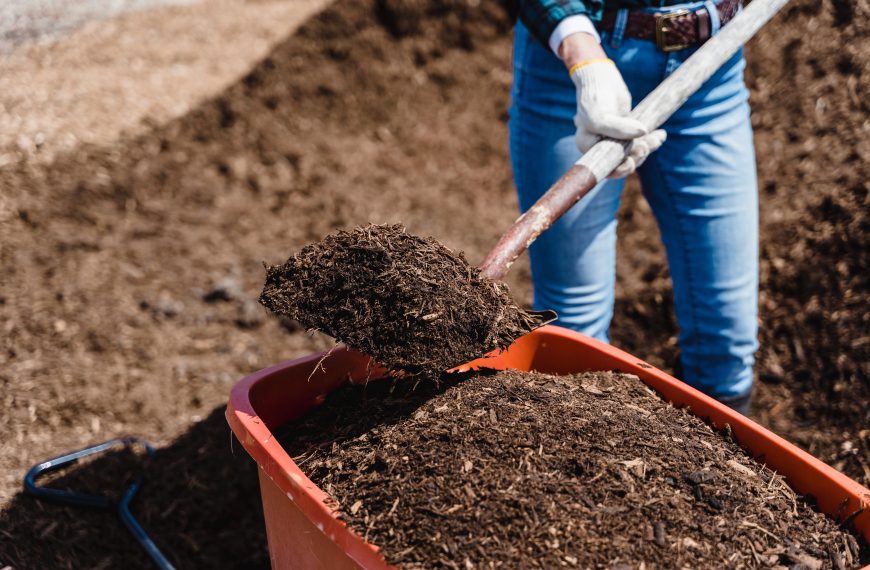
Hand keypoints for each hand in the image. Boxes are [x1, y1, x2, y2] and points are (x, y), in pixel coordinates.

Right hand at [570, 59, 665, 177]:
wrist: (601, 78)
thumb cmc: (595, 97)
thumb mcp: (600, 115)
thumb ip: (618, 128)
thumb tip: (643, 133)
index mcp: (587, 147)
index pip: (604, 168)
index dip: (620, 170)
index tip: (632, 161)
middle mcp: (599, 146)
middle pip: (621, 163)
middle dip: (637, 157)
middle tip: (646, 145)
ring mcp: (614, 139)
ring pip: (633, 153)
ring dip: (647, 147)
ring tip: (658, 137)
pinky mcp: (626, 132)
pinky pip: (640, 141)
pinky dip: (651, 140)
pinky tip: (661, 134)